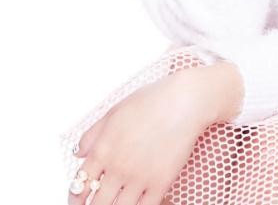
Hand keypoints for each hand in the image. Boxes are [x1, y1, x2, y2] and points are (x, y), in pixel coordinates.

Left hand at [67, 69, 210, 204]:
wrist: (183, 102)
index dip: (75, 198)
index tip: (78, 200)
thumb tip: (78, 153)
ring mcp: (139, 178)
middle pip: (96, 204)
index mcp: (103, 149)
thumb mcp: (114, 112)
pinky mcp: (160, 183)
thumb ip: (93, 134)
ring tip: (114, 204)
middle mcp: (117, 167)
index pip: (80, 184)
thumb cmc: (151, 101)